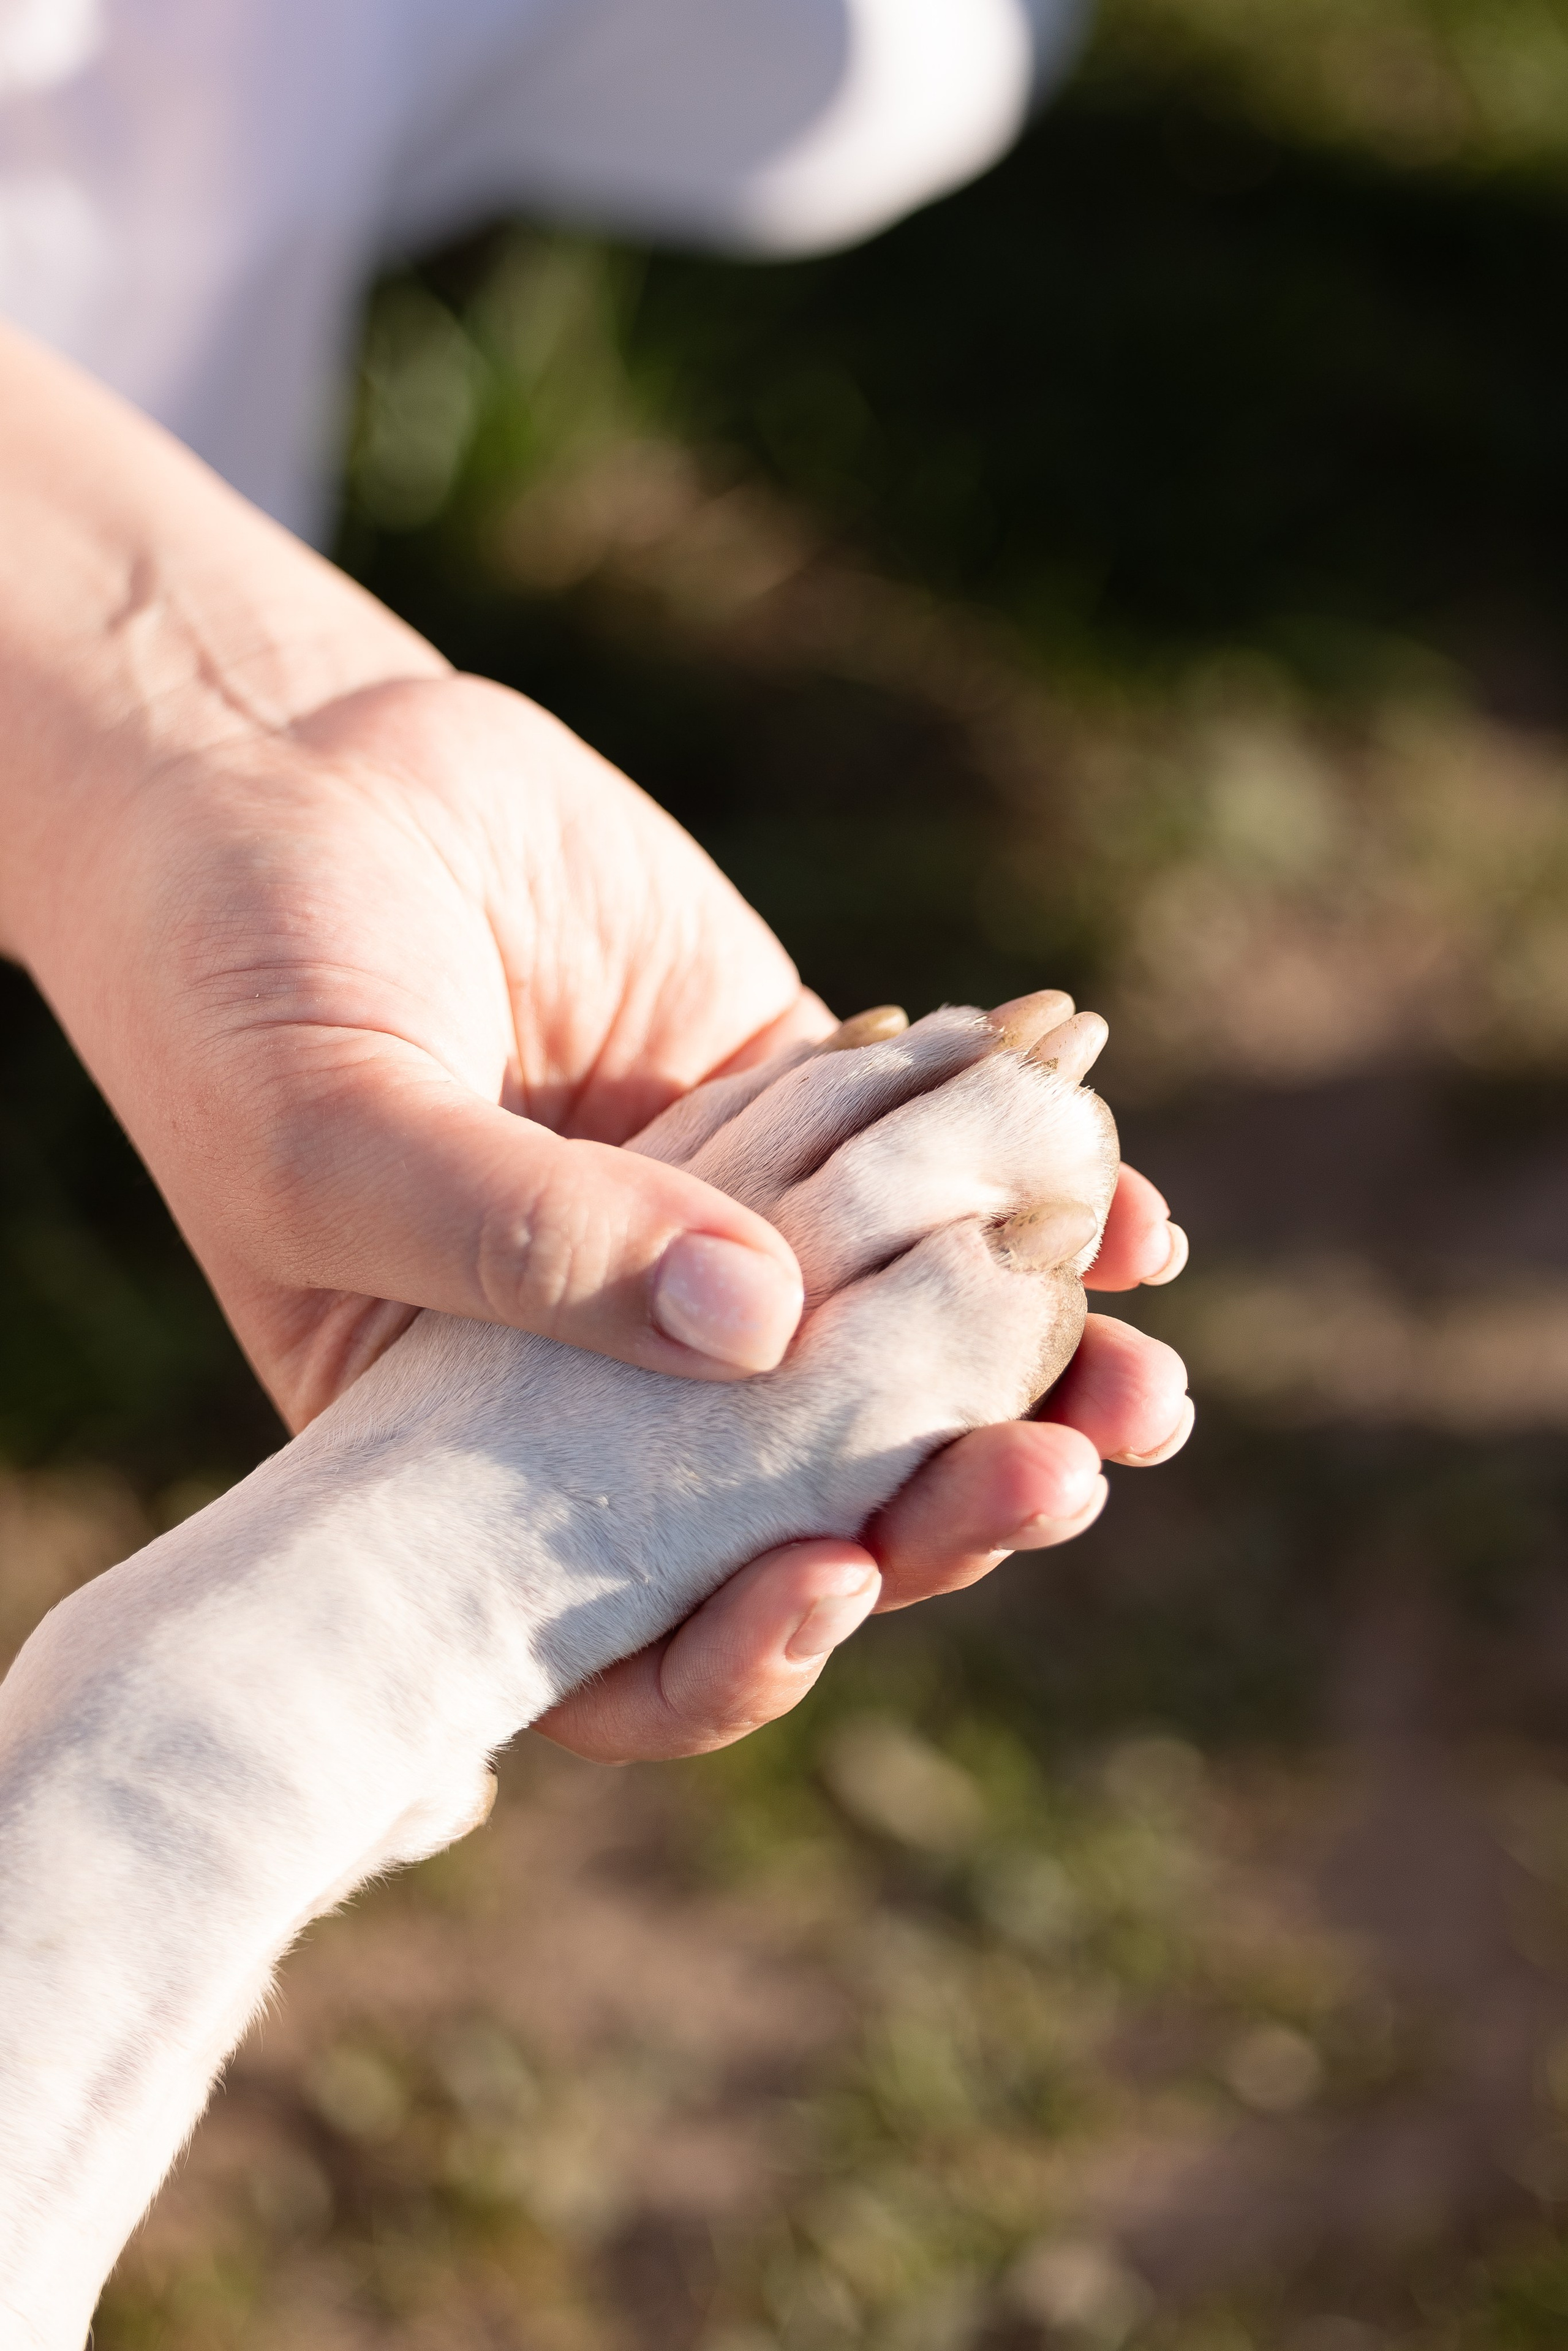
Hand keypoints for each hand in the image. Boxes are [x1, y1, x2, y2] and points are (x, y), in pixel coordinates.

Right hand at [37, 669, 1191, 1760]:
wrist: (279, 774)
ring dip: (1032, 1392)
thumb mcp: (334, 1133)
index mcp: (476, 1455)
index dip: (735, 1646)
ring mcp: (719, 1244)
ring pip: (899, 1364)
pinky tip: (1131, 1214)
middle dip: (936, 1515)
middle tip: (1053, 1479)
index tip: (833, 1580)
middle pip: (800, 1507)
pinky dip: (1036, 1205)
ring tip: (1143, 1395)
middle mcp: (616, 1379)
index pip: (620, 1622)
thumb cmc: (233, 983)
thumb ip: (521, 1243)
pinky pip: (938, 1180)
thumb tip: (763, 1332)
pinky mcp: (795, 1102)